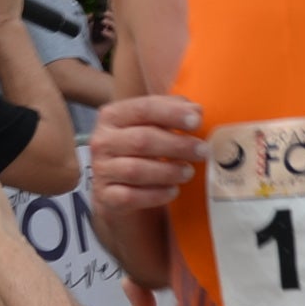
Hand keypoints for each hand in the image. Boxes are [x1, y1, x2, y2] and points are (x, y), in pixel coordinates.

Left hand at [89, 9, 117, 61]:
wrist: (87, 52)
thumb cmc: (86, 41)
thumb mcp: (85, 28)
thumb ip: (87, 20)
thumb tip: (91, 14)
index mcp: (105, 27)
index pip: (111, 18)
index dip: (110, 15)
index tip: (104, 13)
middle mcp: (109, 31)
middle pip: (115, 21)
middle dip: (111, 17)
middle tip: (105, 14)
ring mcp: (111, 37)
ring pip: (117, 28)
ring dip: (111, 23)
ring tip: (104, 22)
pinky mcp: (111, 43)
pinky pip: (114, 37)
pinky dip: (109, 33)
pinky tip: (103, 32)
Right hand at [91, 94, 207, 212]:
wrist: (120, 189)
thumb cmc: (143, 150)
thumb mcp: (155, 125)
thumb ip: (174, 112)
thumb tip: (196, 110)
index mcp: (113, 116)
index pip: (143, 109)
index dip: (171, 113)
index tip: (197, 121)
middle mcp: (102, 141)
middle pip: (142, 140)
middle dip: (177, 145)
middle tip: (203, 151)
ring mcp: (101, 170)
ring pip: (135, 170)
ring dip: (168, 171)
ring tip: (189, 172)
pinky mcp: (105, 196)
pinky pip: (130, 196)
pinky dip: (156, 195)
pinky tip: (173, 191)